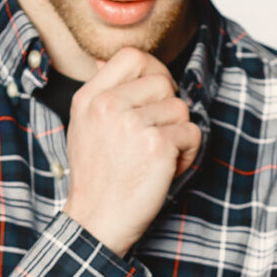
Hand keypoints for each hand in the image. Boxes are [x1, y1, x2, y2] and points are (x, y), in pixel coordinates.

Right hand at [62, 48, 201, 253]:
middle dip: (167, 108)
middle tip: (155, 134)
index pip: (131, 57)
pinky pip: (192, 133)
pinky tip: (166, 168)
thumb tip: (110, 62)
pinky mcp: (157, 146)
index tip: (153, 95)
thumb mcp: (83, 126)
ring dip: (177, 133)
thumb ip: (100, 93)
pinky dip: (187, 153)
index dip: (152, 71)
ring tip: (156, 156)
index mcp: (89, 98)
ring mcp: (133, 124)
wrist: (97, 219)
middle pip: (163, 82)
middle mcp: (108, 106)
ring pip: (181, 108)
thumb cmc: (96, 176)